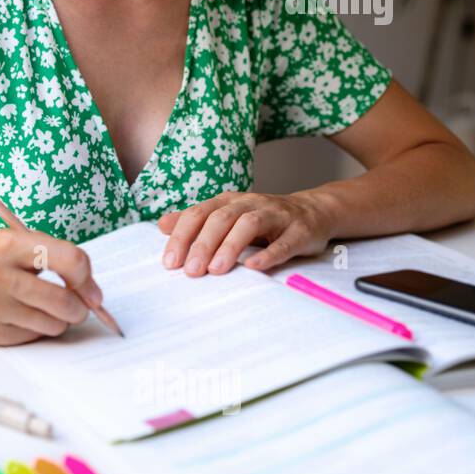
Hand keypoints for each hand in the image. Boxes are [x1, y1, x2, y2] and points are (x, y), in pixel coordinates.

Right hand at [0, 228, 105, 345]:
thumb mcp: (18, 242)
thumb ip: (56, 259)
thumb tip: (93, 296)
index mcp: (10, 244)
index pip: (70, 260)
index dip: (87, 279)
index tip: (91, 291)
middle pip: (63, 302)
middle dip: (78, 308)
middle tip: (76, 306)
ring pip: (52, 325)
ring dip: (58, 320)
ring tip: (44, 308)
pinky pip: (33, 338)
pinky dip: (35, 329)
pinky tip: (20, 315)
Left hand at [156, 191, 335, 275]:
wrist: (313, 211)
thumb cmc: (263, 219)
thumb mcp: (227, 216)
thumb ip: (196, 222)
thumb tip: (161, 225)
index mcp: (228, 202)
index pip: (198, 214)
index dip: (182, 237)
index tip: (170, 262)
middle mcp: (250, 204)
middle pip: (221, 219)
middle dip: (202, 245)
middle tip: (190, 271)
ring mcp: (276, 215)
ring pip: (249, 224)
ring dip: (229, 247)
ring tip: (215, 269)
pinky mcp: (300, 231)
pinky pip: (284, 242)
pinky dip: (269, 254)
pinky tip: (254, 267)